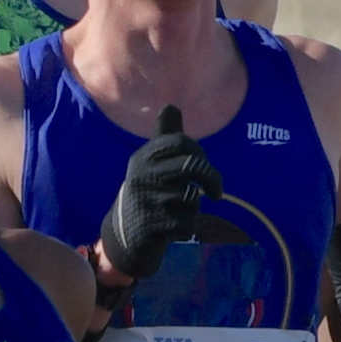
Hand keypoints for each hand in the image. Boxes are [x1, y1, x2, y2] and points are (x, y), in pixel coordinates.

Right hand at [95, 116, 222, 293]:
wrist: (123, 236)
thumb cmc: (147, 193)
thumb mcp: (152, 164)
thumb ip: (165, 138)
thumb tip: (171, 105)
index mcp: (143, 157)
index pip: (180, 142)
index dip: (199, 151)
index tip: (204, 164)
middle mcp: (141, 175)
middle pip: (191, 166)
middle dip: (211, 178)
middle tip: (216, 192)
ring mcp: (145, 201)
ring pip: (191, 198)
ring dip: (193, 208)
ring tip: (178, 211)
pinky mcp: (150, 227)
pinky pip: (187, 224)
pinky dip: (187, 228)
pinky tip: (172, 229)